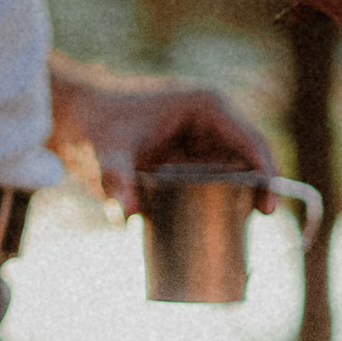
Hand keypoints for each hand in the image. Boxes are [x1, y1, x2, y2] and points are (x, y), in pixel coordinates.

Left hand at [46, 61, 277, 216]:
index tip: (267, 210)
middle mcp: (211, 119)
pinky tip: (219, 227)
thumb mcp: (107, 155)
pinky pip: (217, 179)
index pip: (252, 142)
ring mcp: (202, 137)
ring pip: (236, 172)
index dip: (268, 175)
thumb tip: (125, 215)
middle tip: (252, 227)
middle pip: (250, 160)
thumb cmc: (94, 127)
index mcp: (206, 107)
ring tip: (238, 233)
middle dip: (257, 193)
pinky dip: (221, 201)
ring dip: (241, 199)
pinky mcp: (190, 154)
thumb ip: (117, 182)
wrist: (73, 117)